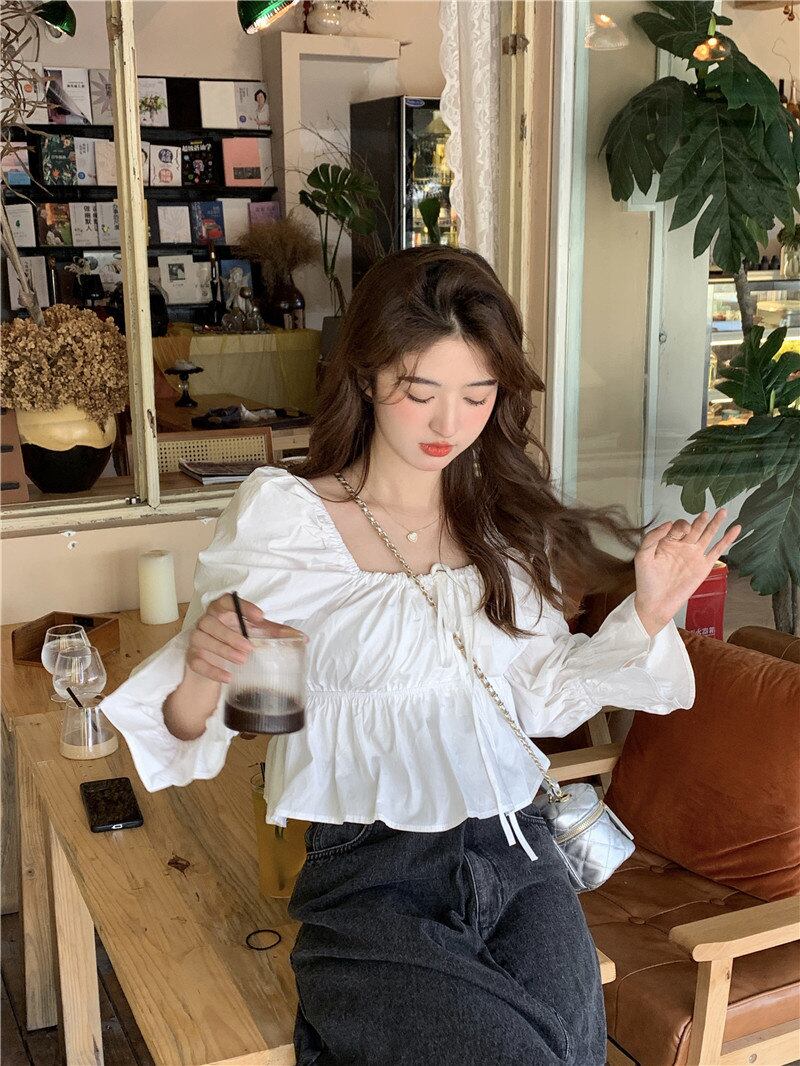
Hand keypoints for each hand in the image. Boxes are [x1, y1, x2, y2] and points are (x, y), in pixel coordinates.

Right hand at [186, 593, 301, 684]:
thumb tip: (303, 638)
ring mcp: (197, 639)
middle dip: (230, 635)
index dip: (242, 606)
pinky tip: (228, 677)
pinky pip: (197, 662)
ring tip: (242, 660)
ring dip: (222, 650)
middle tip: (249, 648)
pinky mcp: (192, 657)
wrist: (213, 659)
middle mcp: (206, 621)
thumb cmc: (236, 638)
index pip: (227, 600)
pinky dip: (212, 670)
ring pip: (202, 640)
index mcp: (222, 610)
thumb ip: (275, 633)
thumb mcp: (255, 633)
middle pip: (212, 622)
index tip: (260, 616)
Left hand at [633, 509, 741, 634]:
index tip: (680, 530)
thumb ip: (652, 538)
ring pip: (707, 535)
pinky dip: (727, 539)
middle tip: (705, 513)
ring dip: (715, 523)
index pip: (677, 526)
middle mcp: (682, 546)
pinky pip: (718, 550)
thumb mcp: (643, 556)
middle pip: (694, 527)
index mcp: (667, 542)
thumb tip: (667, 524)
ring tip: (722, 511)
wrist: (656, 602)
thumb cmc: (646, 581)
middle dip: (700, 520)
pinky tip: (735, 529)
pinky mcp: (704, 566)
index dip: (680, 525)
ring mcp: (694, 555)